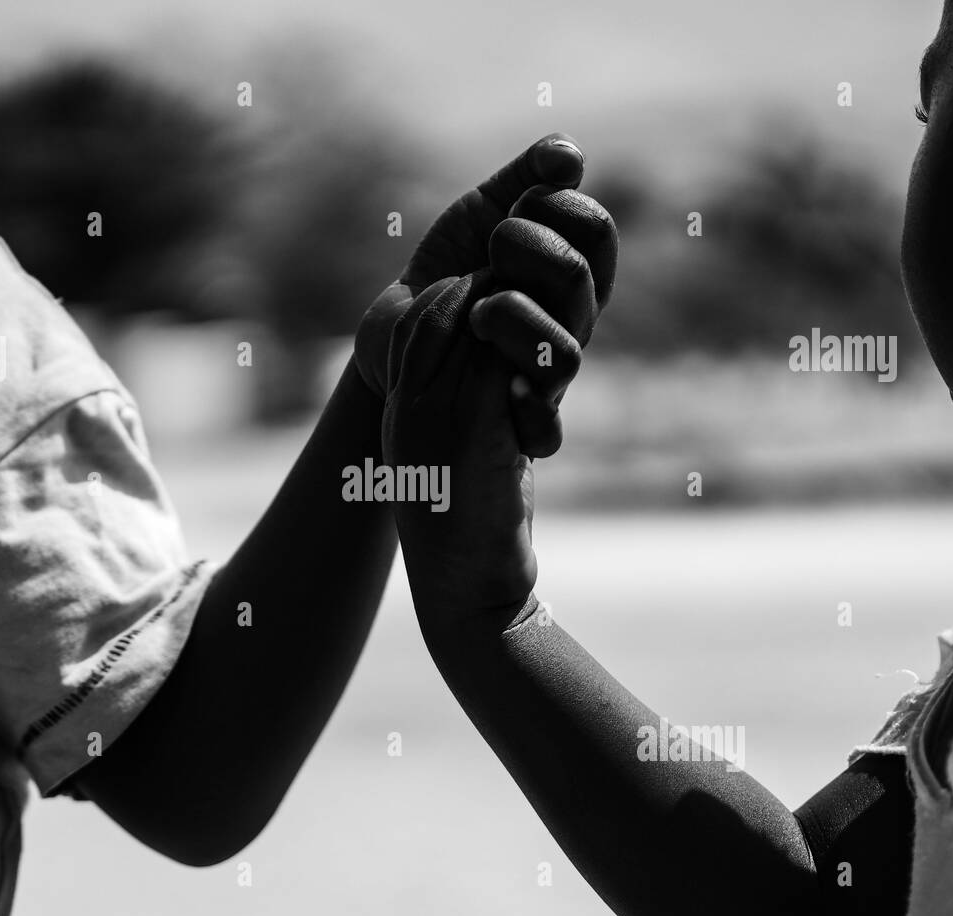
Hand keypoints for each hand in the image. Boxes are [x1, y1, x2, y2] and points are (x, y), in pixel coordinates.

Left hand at [354, 133, 615, 457]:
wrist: (401, 342)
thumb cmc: (454, 271)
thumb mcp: (485, 211)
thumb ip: (528, 177)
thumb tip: (569, 156)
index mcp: (572, 270)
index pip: (595, 231)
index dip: (557, 207)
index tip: (515, 207)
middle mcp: (569, 323)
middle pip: (580, 281)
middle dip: (531, 249)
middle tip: (492, 247)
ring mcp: (548, 375)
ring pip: (564, 354)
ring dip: (518, 321)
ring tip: (480, 312)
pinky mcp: (519, 422)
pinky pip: (545, 430)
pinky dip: (530, 410)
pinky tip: (505, 388)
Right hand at [378, 271, 543, 629]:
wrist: (467, 595)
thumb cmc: (466, 532)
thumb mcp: (451, 462)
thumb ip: (459, 414)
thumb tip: (494, 375)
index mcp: (398, 413)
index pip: (411, 325)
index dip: (452, 298)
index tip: (493, 292)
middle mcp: (408, 409)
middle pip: (438, 314)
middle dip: (483, 287)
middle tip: (527, 284)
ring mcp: (435, 420)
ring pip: (472, 330)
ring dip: (513, 310)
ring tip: (545, 304)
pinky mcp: (475, 436)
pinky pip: (501, 364)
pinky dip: (531, 347)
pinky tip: (554, 353)